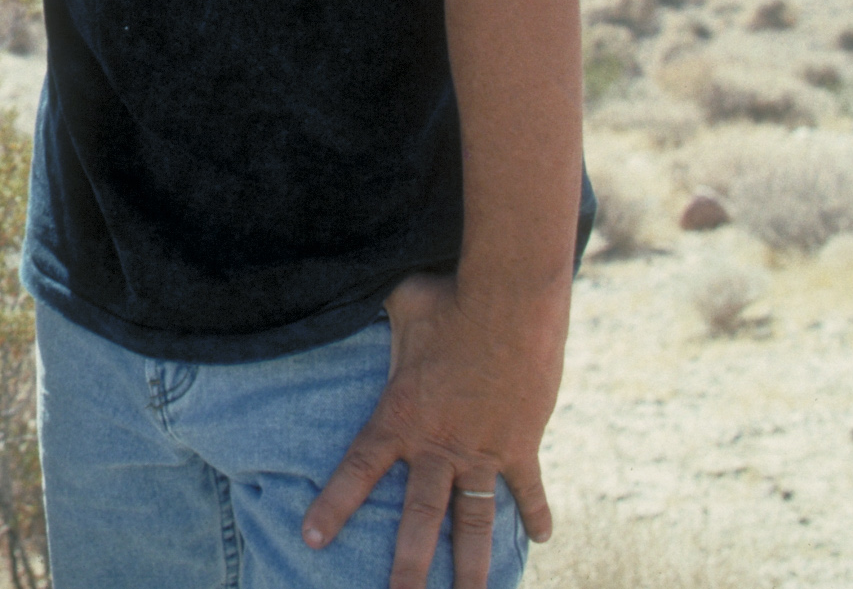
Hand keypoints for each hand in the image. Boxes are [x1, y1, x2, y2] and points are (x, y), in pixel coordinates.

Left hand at [303, 271, 564, 588]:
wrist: (511, 304)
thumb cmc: (447, 298)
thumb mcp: (398, 306)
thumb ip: (380, 316)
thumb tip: (360, 291)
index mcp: (399, 416)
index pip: (357, 470)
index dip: (333, 506)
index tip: (310, 539)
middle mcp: (438, 444)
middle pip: (418, 519)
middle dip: (407, 567)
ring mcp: (483, 451)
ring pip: (474, 523)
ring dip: (471, 567)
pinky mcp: (522, 446)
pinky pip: (528, 491)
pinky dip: (537, 513)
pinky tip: (542, 540)